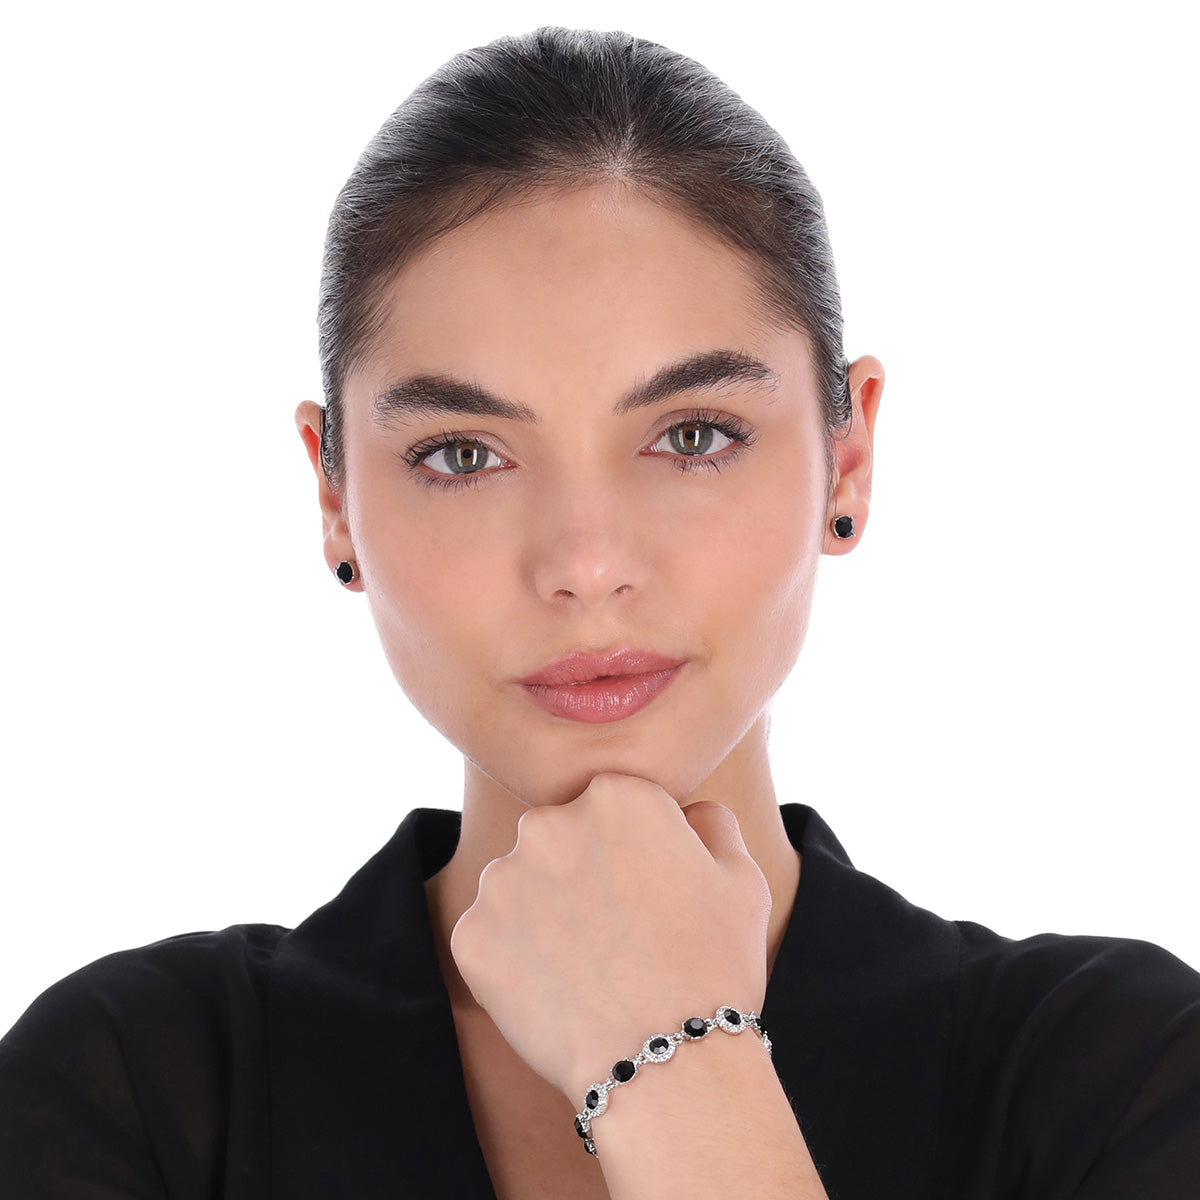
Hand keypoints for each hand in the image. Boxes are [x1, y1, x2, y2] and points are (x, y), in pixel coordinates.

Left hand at [448, 772, 772, 1103]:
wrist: (667, 1064)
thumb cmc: (714, 967)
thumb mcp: (741, 878)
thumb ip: (712, 823)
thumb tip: (689, 811)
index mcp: (615, 793)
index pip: (615, 807)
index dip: (637, 853)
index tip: (651, 896)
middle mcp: (549, 820)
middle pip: (562, 839)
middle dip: (583, 874)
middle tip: (620, 935)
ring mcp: (502, 878)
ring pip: (522, 887)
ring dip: (546, 916)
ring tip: (590, 969)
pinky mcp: (470, 935)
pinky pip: (493, 939)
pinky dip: (517, 962)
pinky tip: (559, 992)